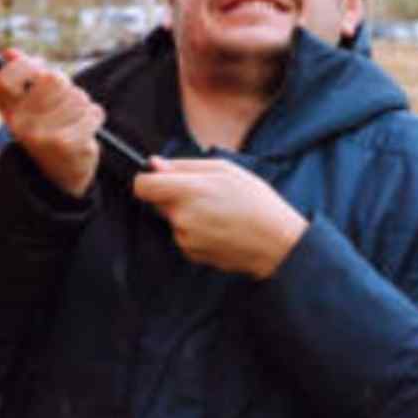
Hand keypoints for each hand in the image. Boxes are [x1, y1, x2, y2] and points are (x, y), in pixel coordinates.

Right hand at [0, 50, 101, 197]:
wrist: (58, 176)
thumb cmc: (46, 131)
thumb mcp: (30, 107)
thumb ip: (23, 78)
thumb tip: (10, 52)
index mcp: (9, 113)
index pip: (6, 77)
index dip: (26, 66)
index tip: (39, 66)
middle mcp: (21, 125)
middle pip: (53, 79)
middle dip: (66, 87)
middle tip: (64, 102)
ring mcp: (44, 135)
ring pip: (78, 96)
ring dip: (82, 105)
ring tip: (73, 121)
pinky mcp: (69, 144)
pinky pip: (93, 112)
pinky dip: (94, 118)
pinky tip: (84, 131)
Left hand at [132, 157, 307, 278]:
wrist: (275, 242)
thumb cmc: (255, 201)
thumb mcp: (225, 170)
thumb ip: (184, 166)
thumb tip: (155, 164)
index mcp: (188, 191)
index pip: (142, 186)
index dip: (149, 179)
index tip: (161, 177)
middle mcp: (181, 217)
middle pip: (158, 201)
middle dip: (175, 195)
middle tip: (207, 193)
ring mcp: (185, 238)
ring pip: (173, 219)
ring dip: (187, 213)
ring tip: (218, 211)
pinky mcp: (191, 253)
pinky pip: (183, 235)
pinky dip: (195, 230)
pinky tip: (219, 227)